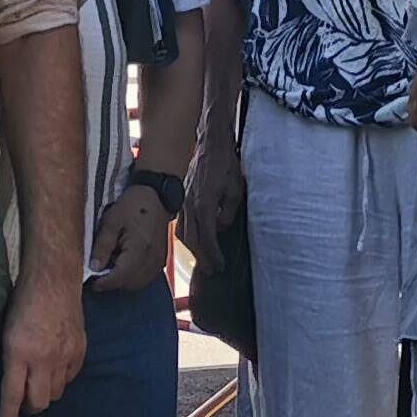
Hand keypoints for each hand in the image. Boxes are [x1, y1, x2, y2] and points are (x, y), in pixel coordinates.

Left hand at [0, 268, 86, 416]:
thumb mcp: (7, 331)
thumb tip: (10, 387)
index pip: (13, 395)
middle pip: (39, 402)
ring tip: (39, 382)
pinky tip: (54, 368)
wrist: (53, 280)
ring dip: (46, 393)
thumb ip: (10, 360)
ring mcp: (64, 355)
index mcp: (18, 352)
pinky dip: (61, 378)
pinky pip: (70, 378)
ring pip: (56, 393)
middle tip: (24, 402)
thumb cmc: (23, 302)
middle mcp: (43, 358)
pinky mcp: (79, 350)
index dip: (9, 416)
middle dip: (30, 408)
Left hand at [87, 184, 172, 295]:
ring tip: (111, 266)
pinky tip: (124, 264)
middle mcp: (152, 259)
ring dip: (122, 281)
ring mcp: (159, 261)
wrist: (157, 196)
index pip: (120, 277)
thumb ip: (102, 246)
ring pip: (138, 284)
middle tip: (98, 272)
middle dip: (112, 282)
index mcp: (140, 249)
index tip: (91, 281)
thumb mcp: (111, 220)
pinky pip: (145, 277)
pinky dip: (133, 277)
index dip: (103, 282)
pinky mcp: (160, 260)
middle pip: (129, 284)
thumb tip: (94, 267)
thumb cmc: (134, 204)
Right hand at [182, 142, 245, 260]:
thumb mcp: (235, 190)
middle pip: (192, 239)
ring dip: (192, 249)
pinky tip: (194, 241)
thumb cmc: (225, 165)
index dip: (213, 254)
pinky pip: (181, 223)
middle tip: (211, 271)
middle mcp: (190, 206)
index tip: (220, 266)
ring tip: (203, 260)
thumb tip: (221, 227)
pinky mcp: (183, 199)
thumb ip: (228, 212)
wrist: (210, 145)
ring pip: (183, 232)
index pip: (207, 237)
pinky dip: (187, 236)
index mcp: (204, 205)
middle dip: (202, 257)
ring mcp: (184, 202)